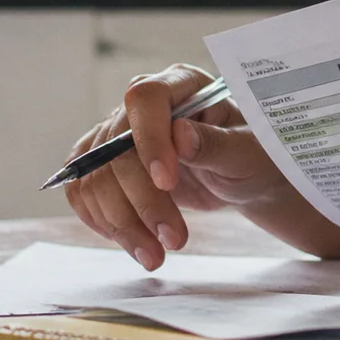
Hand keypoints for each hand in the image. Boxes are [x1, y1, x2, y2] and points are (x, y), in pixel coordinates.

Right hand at [63, 64, 293, 270]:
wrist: (245, 177)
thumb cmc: (255, 155)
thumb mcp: (250, 152)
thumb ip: (218, 144)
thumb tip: (180, 135)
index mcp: (182, 84)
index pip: (145, 99)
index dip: (149, 140)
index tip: (168, 183)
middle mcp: (144, 105)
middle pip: (116, 148)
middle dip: (142, 201)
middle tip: (174, 241)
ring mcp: (119, 134)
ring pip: (96, 176)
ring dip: (122, 223)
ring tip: (156, 255)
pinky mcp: (106, 164)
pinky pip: (84, 191)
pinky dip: (104, 222)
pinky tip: (133, 242)